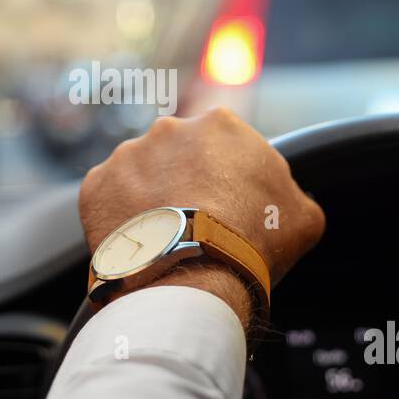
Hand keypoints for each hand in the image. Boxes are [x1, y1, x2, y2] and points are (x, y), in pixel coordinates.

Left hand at [79, 107, 325, 326]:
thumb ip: (293, 195)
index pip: (225, 146)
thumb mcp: (303, 217)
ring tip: (164, 239)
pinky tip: (140, 245)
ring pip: (140, 176)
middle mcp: (170, 129)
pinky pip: (109, 200)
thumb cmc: (253, 241)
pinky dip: (120, 220)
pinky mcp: (96, 185)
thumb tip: (289, 200)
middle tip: (197, 224)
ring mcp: (128, 155)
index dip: (228, 179)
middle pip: (179, 156)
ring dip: (150, 200)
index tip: (229, 206)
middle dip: (185, 184)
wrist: (193, 274)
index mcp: (221, 125)